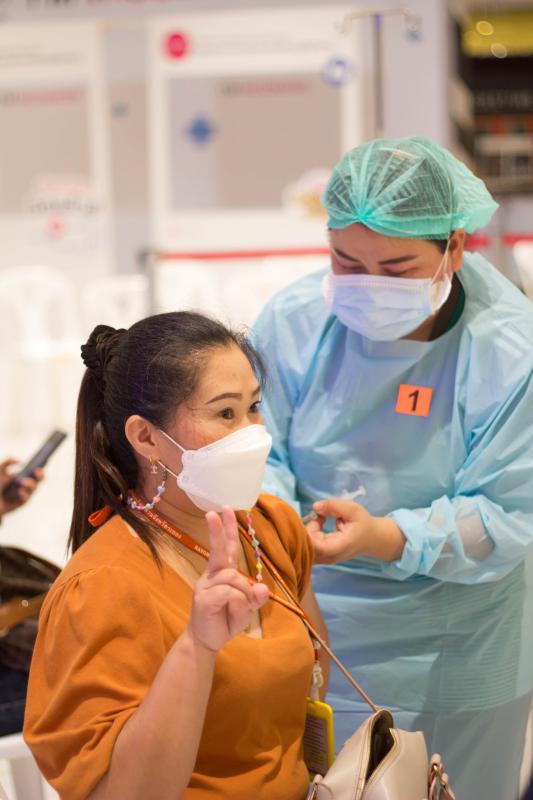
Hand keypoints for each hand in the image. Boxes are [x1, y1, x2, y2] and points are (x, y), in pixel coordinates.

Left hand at [0, 459, 43, 517]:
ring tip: (23, 481)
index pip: (36, 472)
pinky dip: (23, 494)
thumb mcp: (0, 470)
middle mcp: (27, 485)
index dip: (39, 467)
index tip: (40, 462)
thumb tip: (20, 462)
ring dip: (30, 484)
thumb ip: (8, 462)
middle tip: (37, 471)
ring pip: (33, 488)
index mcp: (25, 476)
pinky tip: (20, 490)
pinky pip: (25, 499)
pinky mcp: (21, 503)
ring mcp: (25, 494)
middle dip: (40, 475)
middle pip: (39, 480)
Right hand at [188, 506, 268, 652]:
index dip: (227, 529)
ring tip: (238, 610)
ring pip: (236, 579)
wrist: (206, 641)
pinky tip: (229, 613)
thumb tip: (262, 587)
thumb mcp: (247, 608)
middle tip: (214, 511)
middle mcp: (212, 575)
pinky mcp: (203, 598)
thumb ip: (255, 597)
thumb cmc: (226, 620)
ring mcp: (206, 585)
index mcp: (222, 573)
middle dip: (218, 530)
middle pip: (219, 550)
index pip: (227, 547)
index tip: (225, 509)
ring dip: (244, 596)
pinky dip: (238, 604)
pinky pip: (230, 593)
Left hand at [306, 498, 404, 564]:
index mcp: (340, 546)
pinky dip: (309, 533)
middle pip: (306, 546)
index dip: (307, 533)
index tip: (312, 517)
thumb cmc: (363, 524)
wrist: (372, 539)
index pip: (315, 546)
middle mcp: (330, 556)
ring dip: (308, 530)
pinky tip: (319, 525)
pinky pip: (308, 546)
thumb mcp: (353, 509)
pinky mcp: (322, 556)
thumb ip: (334, 506)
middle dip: (307, 528)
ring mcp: (325, 559)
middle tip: (319, 515)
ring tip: (321, 519)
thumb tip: (314, 507)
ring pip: (305, 547)